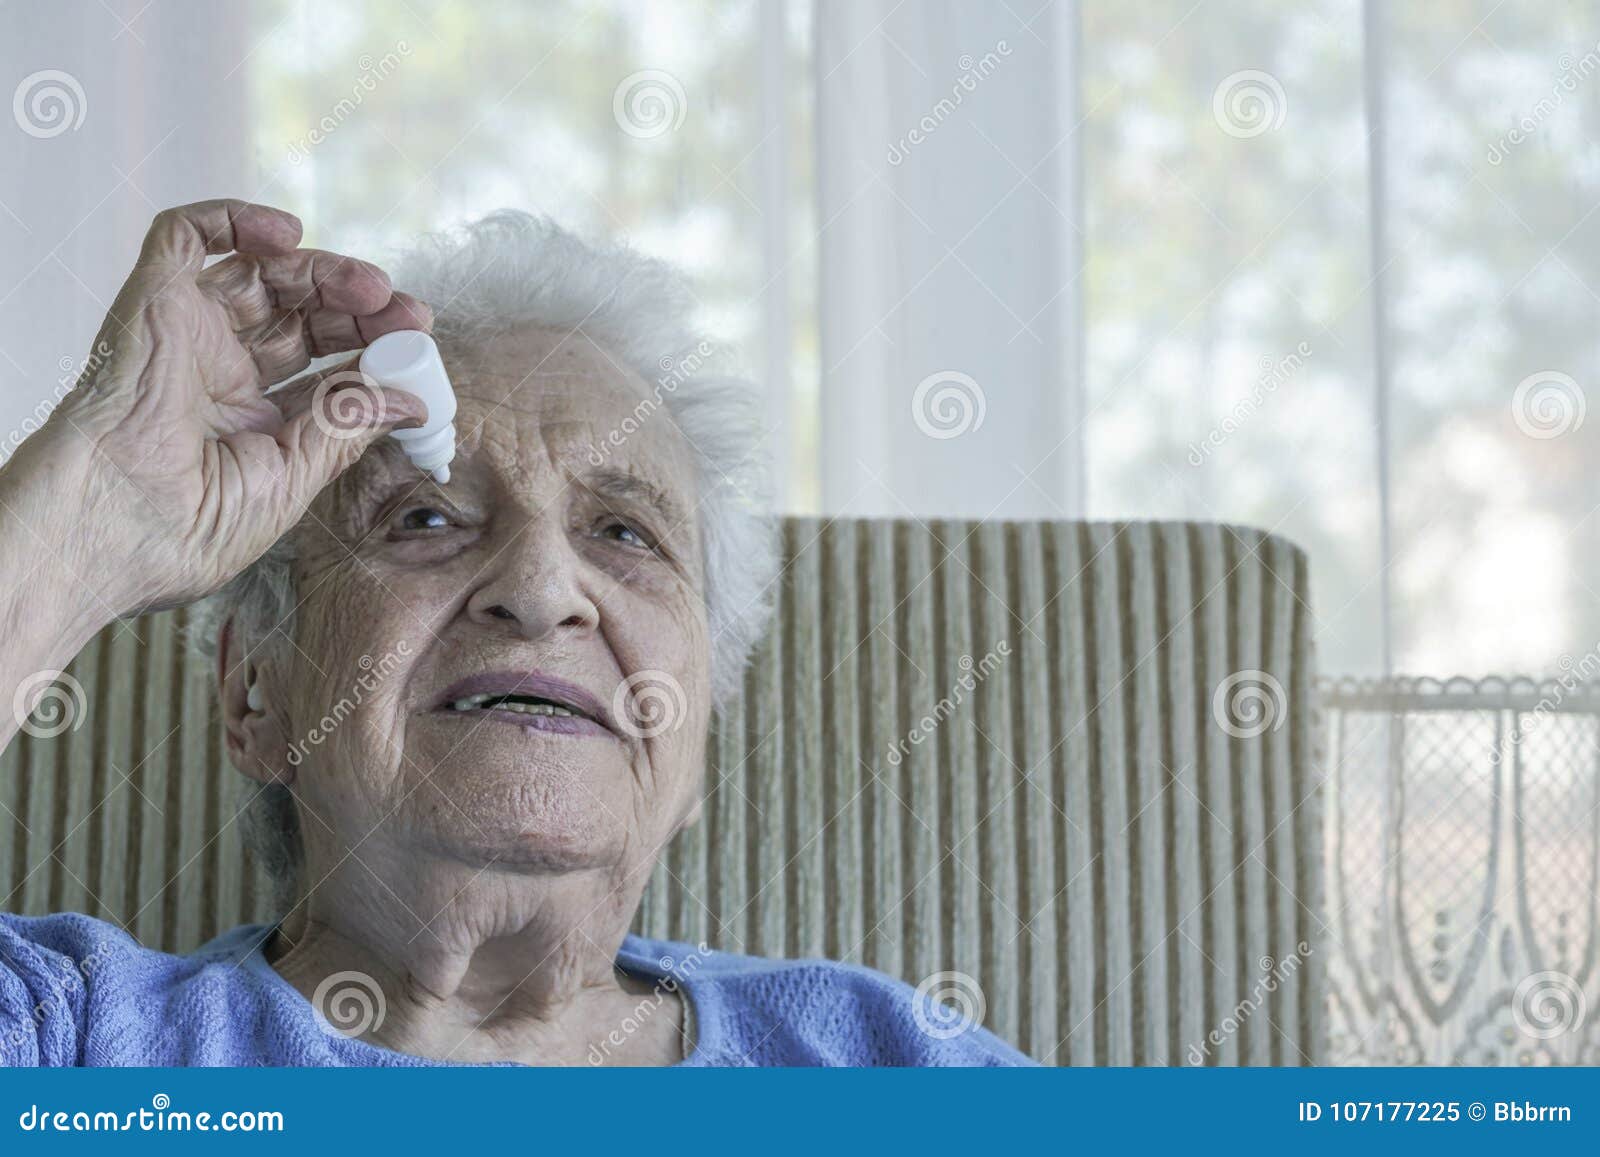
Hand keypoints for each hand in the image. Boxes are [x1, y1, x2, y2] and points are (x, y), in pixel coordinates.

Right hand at [22, 199, 431, 616]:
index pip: (326, 370)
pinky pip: (185, 236)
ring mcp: (189, 335)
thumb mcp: (290, 480)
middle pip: (304, 317)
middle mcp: (223, 374)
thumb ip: (347, 429)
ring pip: (262, 274)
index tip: (418, 349)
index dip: (373, 353)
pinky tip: (286, 235)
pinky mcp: (154, 300)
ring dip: (322, 269)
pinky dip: (236, 220)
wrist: (108, 527)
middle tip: (406, 311)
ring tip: (369, 286)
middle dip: (360, 309)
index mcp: (254, 423)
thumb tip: (409, 400)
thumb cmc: (182, 529)